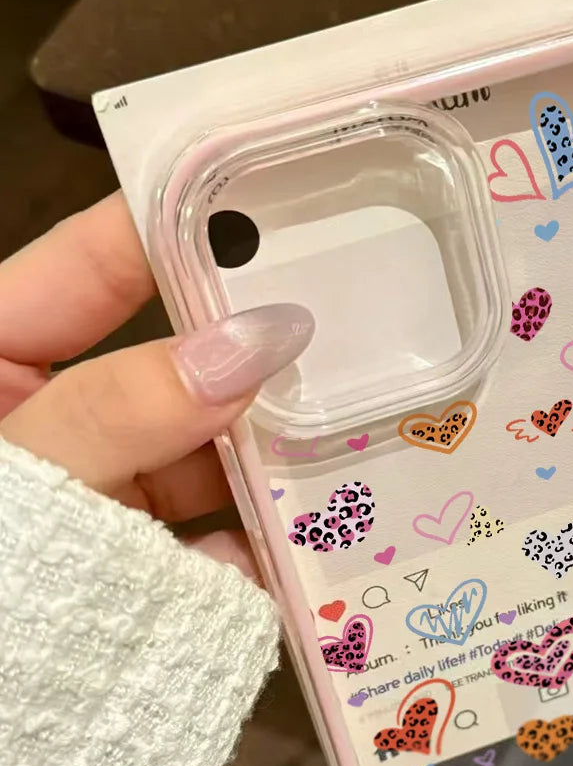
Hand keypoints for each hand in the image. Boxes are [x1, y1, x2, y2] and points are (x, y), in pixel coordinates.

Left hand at [0, 192, 312, 574]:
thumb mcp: (19, 484)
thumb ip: (125, 410)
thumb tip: (259, 338)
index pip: (91, 267)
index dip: (172, 226)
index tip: (271, 200)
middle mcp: (53, 420)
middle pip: (168, 365)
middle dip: (248, 362)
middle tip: (345, 332)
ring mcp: (102, 496)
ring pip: (199, 456)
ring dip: (261, 464)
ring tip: (346, 449)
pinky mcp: (136, 565)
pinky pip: (203, 539)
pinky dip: (244, 547)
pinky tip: (293, 553)